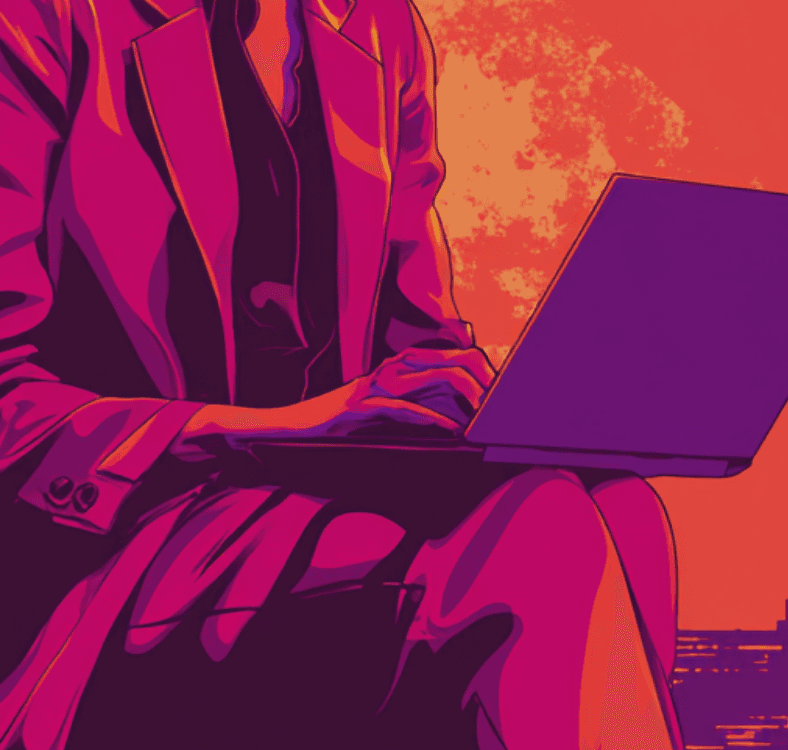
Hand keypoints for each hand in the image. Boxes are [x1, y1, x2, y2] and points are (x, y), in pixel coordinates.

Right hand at [173, 346, 496, 457]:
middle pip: (448, 361)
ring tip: (485, 415)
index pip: (450, 357)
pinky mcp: (356, 408)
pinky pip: (400, 409)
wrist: (284, 430)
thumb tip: (456, 418)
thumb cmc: (336, 427)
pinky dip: (428, 418)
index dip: (481, 371)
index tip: (504, 393)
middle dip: (482, 381)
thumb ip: (413, 408)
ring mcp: (370, 386)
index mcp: (396, 369)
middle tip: (503, 406)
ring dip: (462, 397)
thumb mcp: (381, 413)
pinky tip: (449, 429)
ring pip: (429, 379)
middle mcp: (387, 371)